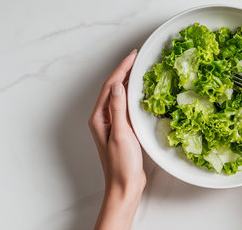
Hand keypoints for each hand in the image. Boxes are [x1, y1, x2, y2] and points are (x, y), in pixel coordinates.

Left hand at [88, 49, 145, 229]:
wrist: (125, 185)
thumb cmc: (121, 164)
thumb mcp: (121, 134)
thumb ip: (118, 109)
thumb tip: (118, 85)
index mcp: (99, 118)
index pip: (110, 86)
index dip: (122, 69)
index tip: (133, 56)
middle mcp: (103, 118)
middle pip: (113, 88)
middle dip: (124, 72)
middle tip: (138, 58)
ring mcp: (112, 124)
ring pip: (119, 97)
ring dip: (129, 82)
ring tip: (140, 70)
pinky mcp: (122, 130)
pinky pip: (126, 107)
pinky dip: (133, 96)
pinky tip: (141, 94)